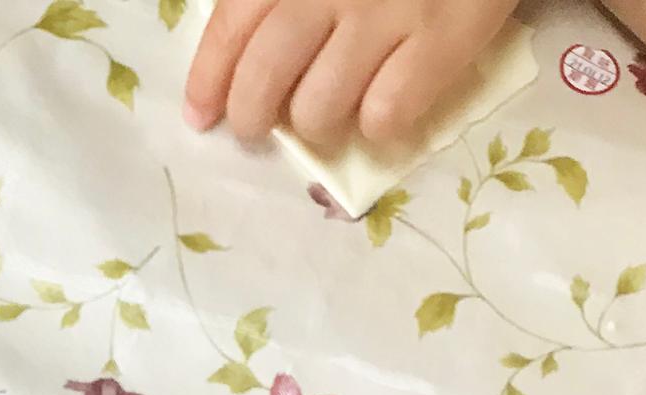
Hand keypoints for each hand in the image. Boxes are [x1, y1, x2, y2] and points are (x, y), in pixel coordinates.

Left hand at [184, 0, 517, 148]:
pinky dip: (377, 125)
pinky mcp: (444, 38)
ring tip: (325, 118)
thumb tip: (237, 52)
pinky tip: (381, 113)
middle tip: (257, 129)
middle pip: (265, 81)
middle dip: (252, 118)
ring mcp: (388, 14)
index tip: (201, 115)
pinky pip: (386, 113)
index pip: (232, 27)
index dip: (210, 80)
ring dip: (315, 126)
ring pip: (319, 109)